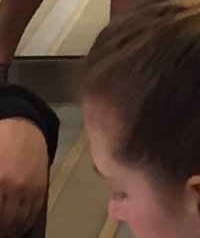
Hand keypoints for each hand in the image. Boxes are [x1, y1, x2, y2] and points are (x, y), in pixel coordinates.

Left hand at [0, 118, 48, 237]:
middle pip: (6, 221)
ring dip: (11, 229)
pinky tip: (17, 225)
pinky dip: (25, 223)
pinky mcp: (42, 187)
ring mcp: (30, 188)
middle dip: (1, 228)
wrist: (23, 125)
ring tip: (6, 230)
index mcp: (0, 181)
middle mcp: (15, 188)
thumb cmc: (0, 142)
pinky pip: (34, 213)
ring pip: (20, 221)